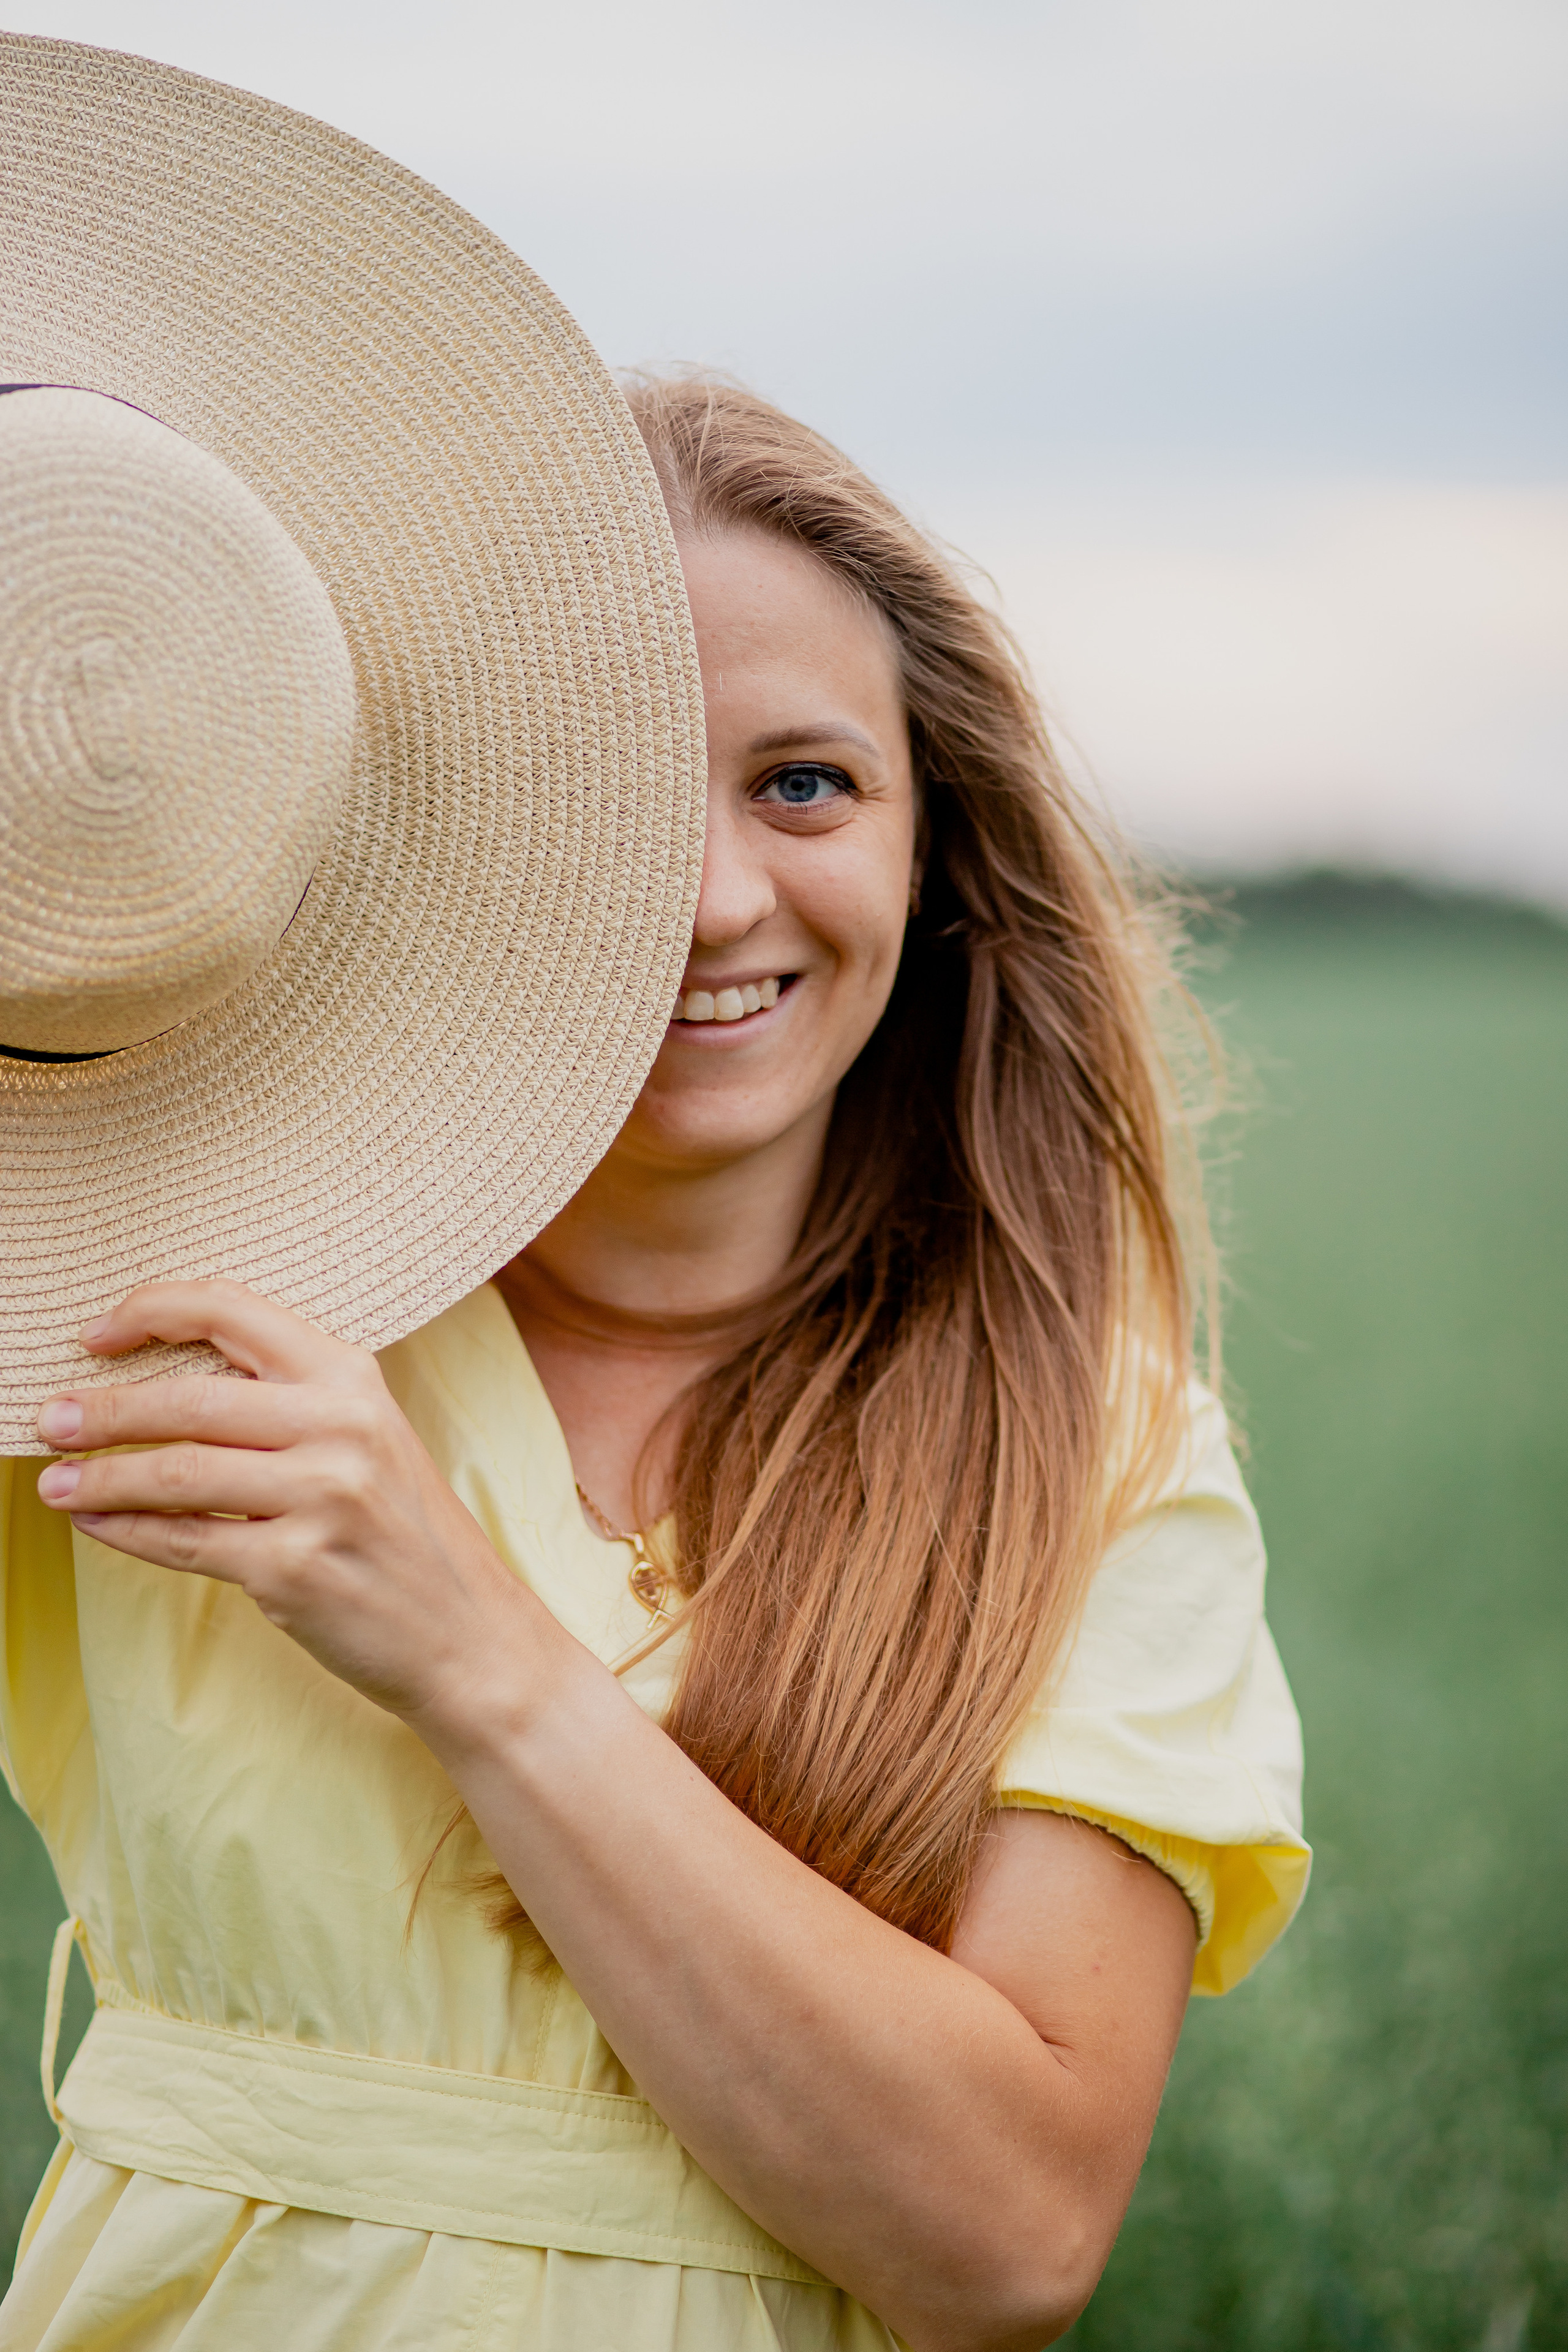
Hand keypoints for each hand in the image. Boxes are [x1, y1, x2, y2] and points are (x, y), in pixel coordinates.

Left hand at [33, 1280, 532, 1725]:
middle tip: (49, 1419)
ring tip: (54, 1481)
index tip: (97, 1335)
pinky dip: (124, 1532)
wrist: (470, 1634)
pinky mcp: (292, 1568)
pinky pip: (182, 1540)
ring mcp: (319, 1497)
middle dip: (103, 1409)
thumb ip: (291, 1403)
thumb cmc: (408, 1536)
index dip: (150, 1310)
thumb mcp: (369, 1440)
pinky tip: (94, 1525)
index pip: (231, 1310)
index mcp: (352, 1378)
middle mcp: (339, 1427)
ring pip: (175, 1472)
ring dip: (99, 1476)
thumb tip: (168, 1388)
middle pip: (188, 1399)